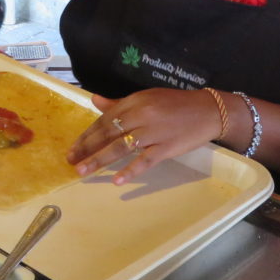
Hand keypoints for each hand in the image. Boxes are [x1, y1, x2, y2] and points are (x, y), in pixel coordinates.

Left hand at [67, 88, 224, 185]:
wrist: (208, 110)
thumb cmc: (175, 104)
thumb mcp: (146, 98)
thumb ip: (119, 103)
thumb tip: (94, 100)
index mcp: (134, 102)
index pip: (104, 120)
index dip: (86, 135)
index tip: (73, 148)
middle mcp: (140, 115)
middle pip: (108, 134)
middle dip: (87, 148)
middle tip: (71, 162)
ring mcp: (153, 132)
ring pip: (121, 147)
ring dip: (100, 160)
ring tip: (83, 171)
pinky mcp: (167, 147)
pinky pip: (145, 160)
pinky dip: (130, 170)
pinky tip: (117, 181)